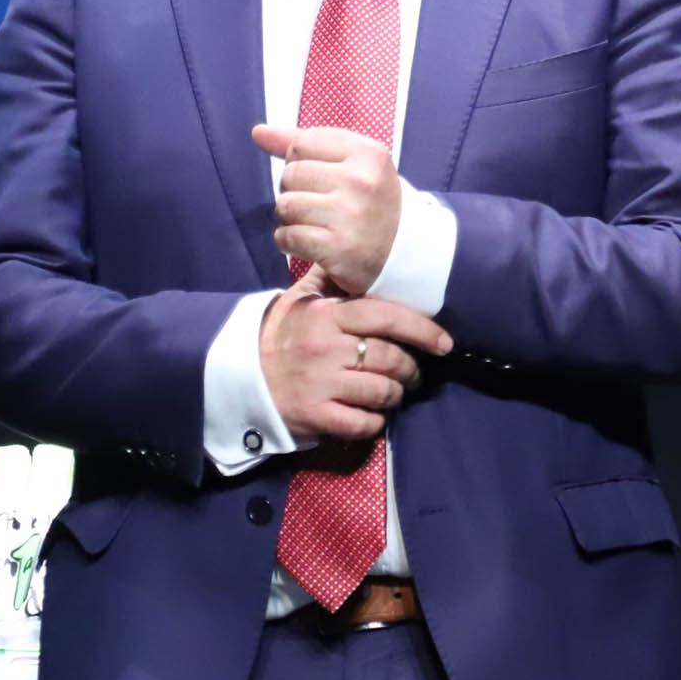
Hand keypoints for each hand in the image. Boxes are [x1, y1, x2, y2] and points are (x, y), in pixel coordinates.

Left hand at [253, 124, 403, 295]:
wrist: (403, 251)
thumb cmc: (371, 200)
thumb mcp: (352, 163)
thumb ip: (305, 143)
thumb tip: (258, 132)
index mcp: (368, 153)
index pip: (301, 144)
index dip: (302, 161)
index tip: (322, 177)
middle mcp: (361, 181)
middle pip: (290, 175)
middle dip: (294, 191)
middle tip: (318, 204)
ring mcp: (350, 216)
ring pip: (285, 206)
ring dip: (290, 218)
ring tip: (313, 224)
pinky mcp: (339, 249)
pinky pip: (287, 237)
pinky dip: (289, 241)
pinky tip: (310, 242)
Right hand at [259, 268, 452, 445]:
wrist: (236, 376)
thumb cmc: (277, 335)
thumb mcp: (299, 300)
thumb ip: (328, 278)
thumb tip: (354, 257)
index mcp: (327, 316)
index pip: (386, 317)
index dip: (422, 330)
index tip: (444, 342)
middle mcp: (326, 348)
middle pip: (390, 358)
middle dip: (411, 369)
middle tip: (414, 373)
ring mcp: (320, 384)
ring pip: (382, 391)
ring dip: (395, 395)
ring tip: (394, 393)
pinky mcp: (314, 415)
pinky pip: (361, 423)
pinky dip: (375, 422)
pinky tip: (373, 416)